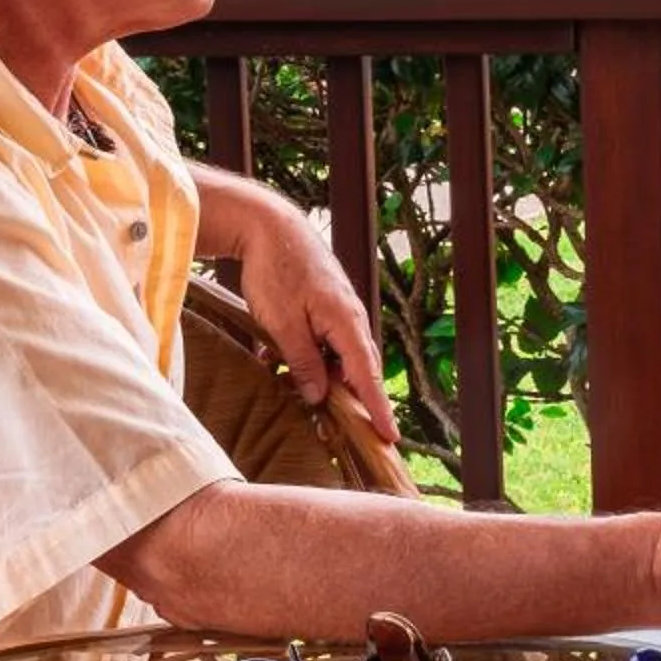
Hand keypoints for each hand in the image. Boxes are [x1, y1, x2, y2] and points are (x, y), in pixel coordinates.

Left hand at [220, 193, 395, 444]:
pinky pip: (323, 339)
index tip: (391, 435)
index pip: (367, 375)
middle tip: (363, 431)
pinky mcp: (323, 304)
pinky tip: (277, 361)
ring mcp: (338, 309)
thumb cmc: (275, 270)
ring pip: (337, 354)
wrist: (269, 224)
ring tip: (306, 396)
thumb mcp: (283, 324)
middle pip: (359, 367)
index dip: (378, 408)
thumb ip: (303, 361)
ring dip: (324, 376)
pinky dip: (308, 355)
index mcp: (346, 322)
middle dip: (358, 399)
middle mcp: (350, 316)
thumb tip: (319, 395)